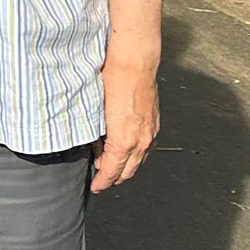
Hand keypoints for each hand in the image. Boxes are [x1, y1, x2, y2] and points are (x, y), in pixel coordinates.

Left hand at [92, 58, 159, 191]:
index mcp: (124, 140)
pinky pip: (146, 147)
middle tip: (102, 179)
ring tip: (110, 162)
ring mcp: (150, 133)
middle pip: (128, 171)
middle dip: (114, 178)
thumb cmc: (113, 81)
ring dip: (125, 165)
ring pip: (138, 161)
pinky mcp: (154, 124)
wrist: (134, 63)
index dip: (103, 182)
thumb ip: (97, 136)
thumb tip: (95, 147)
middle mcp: (141, 140)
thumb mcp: (96, 112)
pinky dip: (134, 153)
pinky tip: (125, 147)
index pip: (112, 171)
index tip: (96, 186)